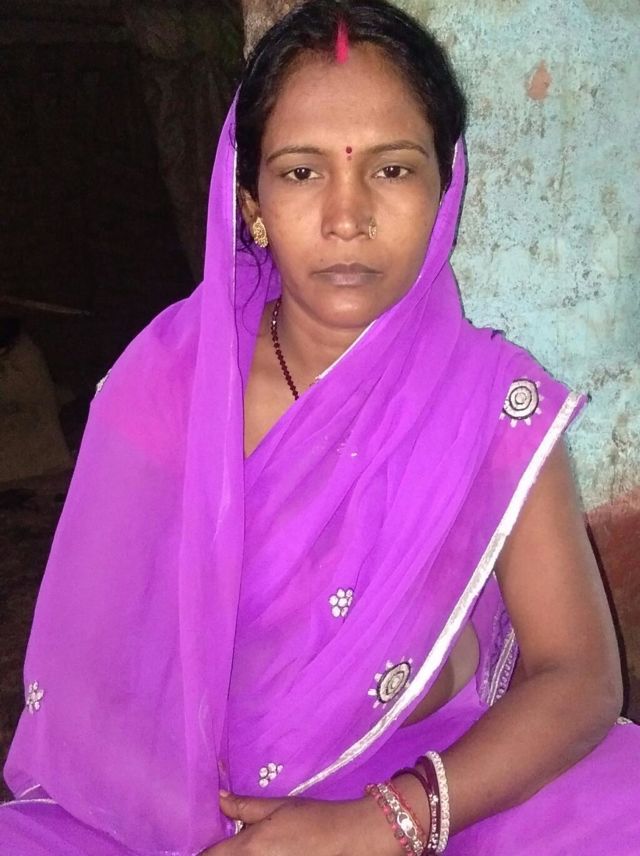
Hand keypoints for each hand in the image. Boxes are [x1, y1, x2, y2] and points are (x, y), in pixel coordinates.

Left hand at [201, 789, 402, 855]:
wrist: (343, 838)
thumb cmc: (309, 818)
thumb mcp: (275, 806)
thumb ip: (243, 805)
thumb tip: (217, 797)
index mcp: (248, 847)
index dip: (201, 848)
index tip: (194, 838)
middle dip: (219, 850)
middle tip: (220, 835)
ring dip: (234, 853)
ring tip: (235, 840)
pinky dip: (249, 855)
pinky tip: (258, 846)